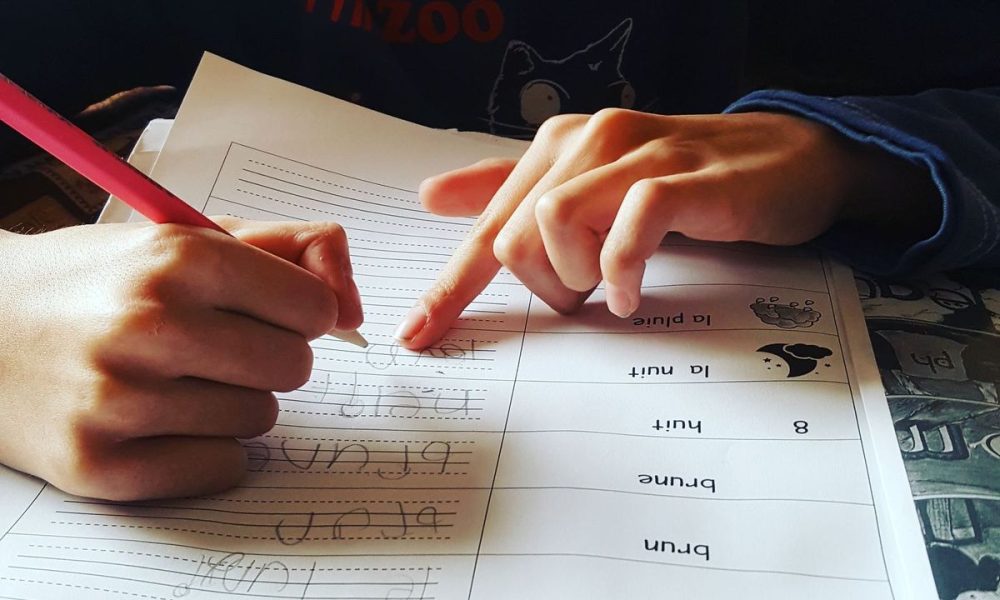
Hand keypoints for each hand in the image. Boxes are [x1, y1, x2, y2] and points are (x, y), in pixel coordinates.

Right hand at [0, 218, 361, 499]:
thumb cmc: (93, 282)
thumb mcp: (181, 237)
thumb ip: (287, 249)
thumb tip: (353, 308)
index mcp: (177, 256)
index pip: (313, 307)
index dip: (300, 312)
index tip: (272, 312)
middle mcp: (149, 325)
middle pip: (293, 367)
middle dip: (267, 356)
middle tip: (215, 346)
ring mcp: (121, 400)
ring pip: (260, 419)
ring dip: (233, 402)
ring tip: (174, 378)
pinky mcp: (102, 466)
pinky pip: (223, 469)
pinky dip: (204, 451)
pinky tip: (159, 421)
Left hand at [396, 109, 938, 348]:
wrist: (785, 160)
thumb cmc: (683, 183)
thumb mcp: (589, 187)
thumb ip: (512, 190)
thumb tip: (432, 195)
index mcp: (556, 146)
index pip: (485, 226)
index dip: (449, 287)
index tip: (418, 335)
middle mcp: (586, 141)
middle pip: (512, 236)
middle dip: (541, 287)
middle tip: (585, 293)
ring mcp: (636, 154)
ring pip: (554, 223)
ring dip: (575, 277)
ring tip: (608, 286)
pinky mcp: (684, 177)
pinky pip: (629, 226)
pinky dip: (623, 271)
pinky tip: (630, 291)